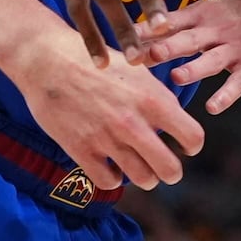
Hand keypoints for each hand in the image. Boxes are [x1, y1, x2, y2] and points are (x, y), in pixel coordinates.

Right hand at [6, 30, 204, 194]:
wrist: (47, 59)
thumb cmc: (94, 60)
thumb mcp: (135, 68)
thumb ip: (158, 94)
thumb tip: (176, 116)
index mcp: (153, 99)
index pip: (193, 137)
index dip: (191, 146)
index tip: (183, 146)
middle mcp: (134, 123)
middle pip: (171, 170)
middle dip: (171, 171)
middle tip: (163, 165)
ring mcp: (107, 139)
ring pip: (143, 179)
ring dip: (144, 176)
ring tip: (138, 166)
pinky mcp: (81, 150)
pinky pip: (109, 182)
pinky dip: (113, 177)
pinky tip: (111, 165)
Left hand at [133, 0, 240, 114]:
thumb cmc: (237, 12)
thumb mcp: (208, 9)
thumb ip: (176, 23)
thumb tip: (135, 31)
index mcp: (202, 14)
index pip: (172, 21)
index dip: (151, 29)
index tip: (127, 37)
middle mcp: (217, 30)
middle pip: (189, 39)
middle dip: (168, 46)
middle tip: (148, 55)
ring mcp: (235, 49)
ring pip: (212, 60)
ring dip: (194, 69)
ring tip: (177, 77)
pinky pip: (237, 83)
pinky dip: (226, 95)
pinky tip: (213, 107)